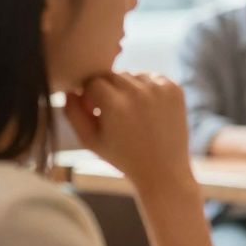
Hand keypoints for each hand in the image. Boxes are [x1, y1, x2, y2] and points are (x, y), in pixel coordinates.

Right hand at [62, 72, 193, 186]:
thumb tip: (70, 89)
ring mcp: (160, 89)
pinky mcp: (175, 89)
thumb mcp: (89, 140)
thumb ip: (72, 112)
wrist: (164, 170)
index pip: (92, 82)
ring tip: (130, 112)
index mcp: (115, 104)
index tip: (94, 111)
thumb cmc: (122, 157)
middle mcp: (138, 92)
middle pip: (112, 75)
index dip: (89, 96)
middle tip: (112, 112)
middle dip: (107, 90)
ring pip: (132, 75)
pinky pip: (152, 77)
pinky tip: (147, 109)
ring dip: (127, 88)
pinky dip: (147, 88)